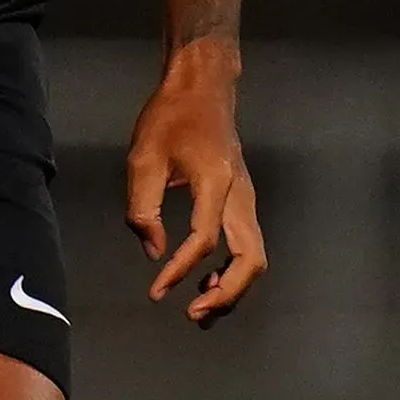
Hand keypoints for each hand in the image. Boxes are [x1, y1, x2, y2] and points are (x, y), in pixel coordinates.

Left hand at [124, 42, 266, 324]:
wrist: (203, 87)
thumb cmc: (171, 116)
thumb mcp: (144, 156)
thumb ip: (144, 207)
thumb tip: (153, 251)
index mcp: (216, 181)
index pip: (204, 239)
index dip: (180, 270)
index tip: (156, 291)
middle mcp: (240, 194)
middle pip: (250, 258)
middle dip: (225, 293)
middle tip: (192, 312)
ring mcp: (247, 198)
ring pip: (254, 256)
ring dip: (232, 287)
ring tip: (200, 305)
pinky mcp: (244, 200)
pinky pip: (248, 244)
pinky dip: (233, 270)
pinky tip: (207, 278)